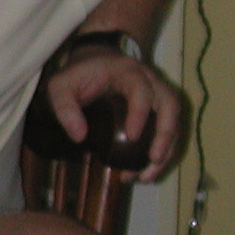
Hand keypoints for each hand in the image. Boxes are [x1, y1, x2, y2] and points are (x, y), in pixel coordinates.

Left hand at [44, 47, 183, 181]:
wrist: (96, 59)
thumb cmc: (78, 73)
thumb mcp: (61, 86)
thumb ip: (65, 108)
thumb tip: (80, 137)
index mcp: (126, 71)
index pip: (141, 90)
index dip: (140, 113)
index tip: (132, 137)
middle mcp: (149, 79)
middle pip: (170, 103)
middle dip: (165, 134)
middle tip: (153, 159)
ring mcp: (157, 92)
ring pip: (174, 118)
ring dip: (167, 148)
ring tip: (147, 175)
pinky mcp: (158, 106)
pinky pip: (170, 127)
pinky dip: (163, 150)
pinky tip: (146, 170)